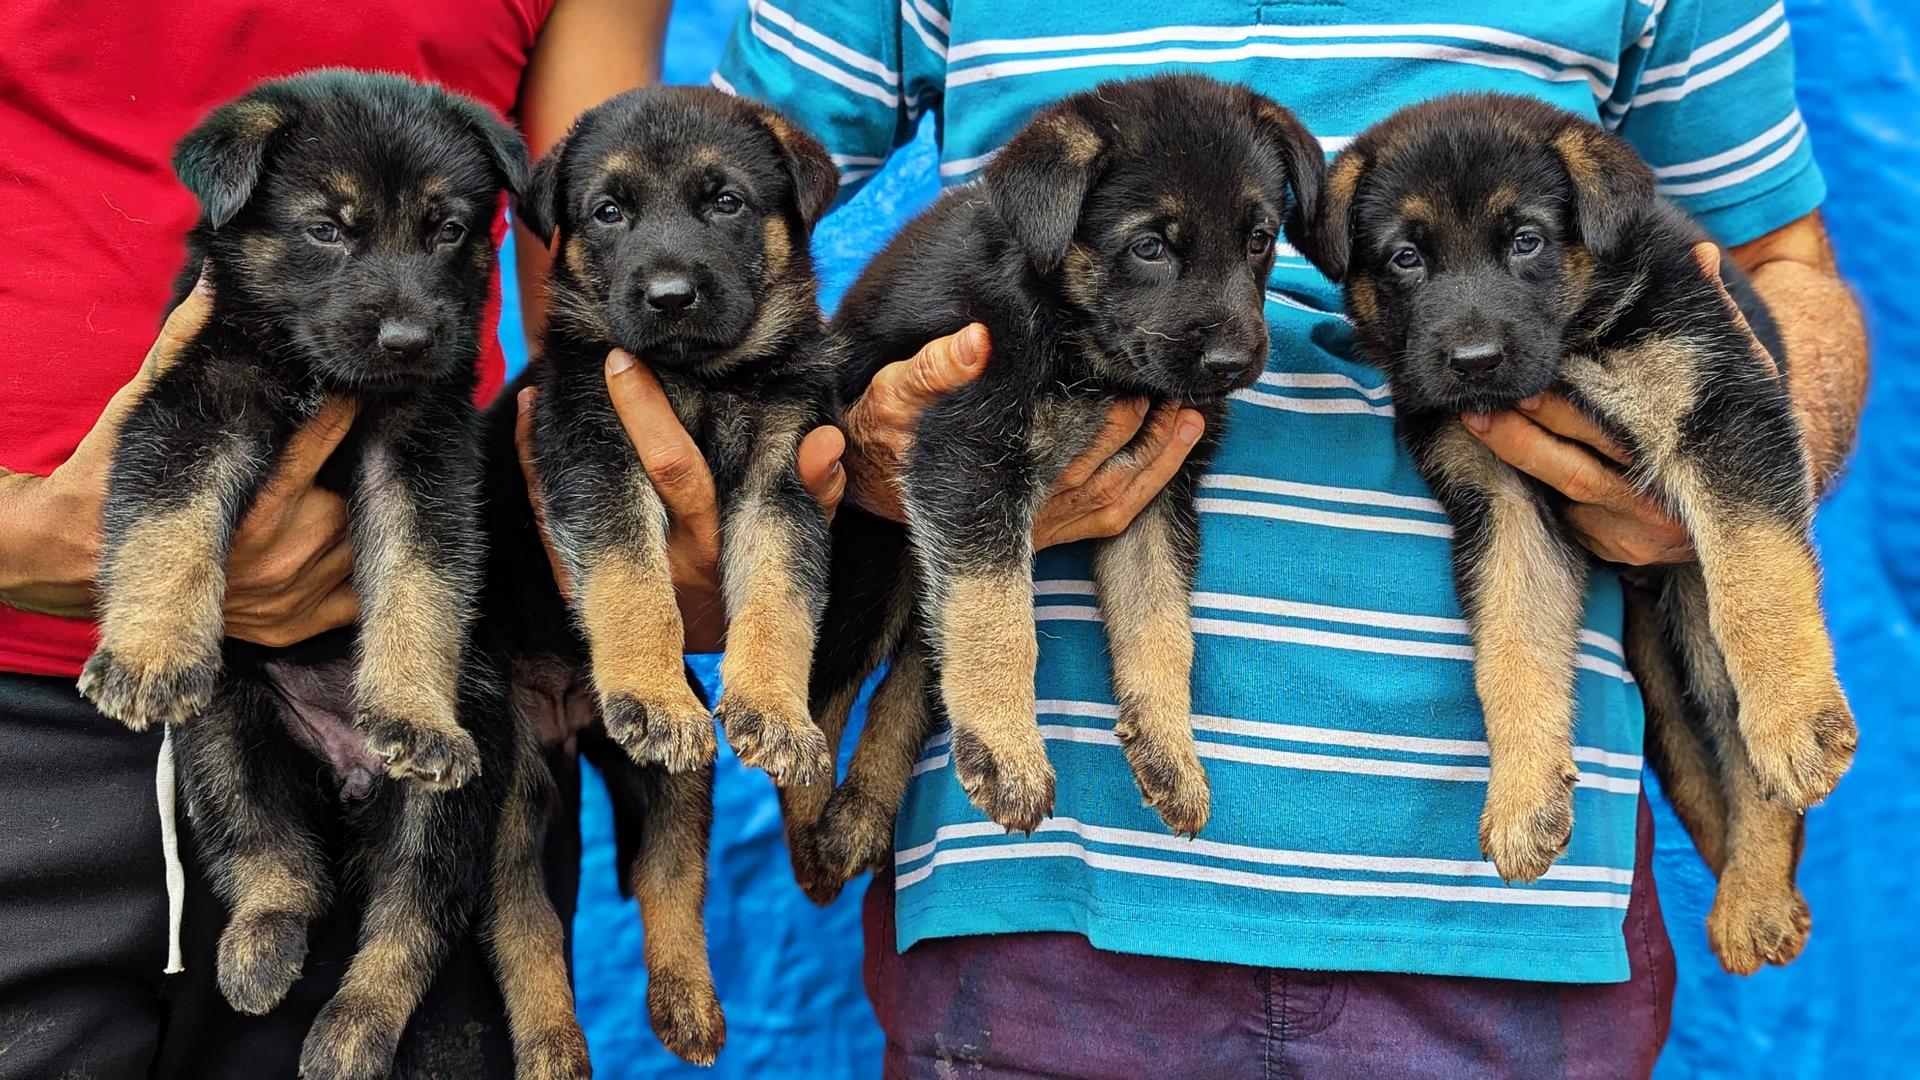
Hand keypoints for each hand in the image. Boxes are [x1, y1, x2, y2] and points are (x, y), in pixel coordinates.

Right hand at [0, 277, 360, 644]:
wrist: (68, 565)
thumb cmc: (104, 479)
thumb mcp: (138, 410)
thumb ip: (179, 348)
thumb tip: (212, 287)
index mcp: (247, 508)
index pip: (321, 446)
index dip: (346, 412)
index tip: (362, 386)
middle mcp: (274, 557)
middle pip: (352, 498)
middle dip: (357, 465)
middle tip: (370, 434)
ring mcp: (286, 597)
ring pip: (358, 546)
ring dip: (361, 515)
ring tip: (359, 481)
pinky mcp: (289, 626)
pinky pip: (352, 598)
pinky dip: (355, 568)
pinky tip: (349, 536)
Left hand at [515, 349, 846, 653]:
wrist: (707, 666)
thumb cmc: (754, 589)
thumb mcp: (794, 545)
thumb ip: (815, 494)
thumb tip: (828, 440)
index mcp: (710, 540)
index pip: (676, 471)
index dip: (648, 416)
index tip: (626, 360)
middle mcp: (660, 554)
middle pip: (623, 479)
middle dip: (605, 417)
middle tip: (594, 353)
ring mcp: (616, 570)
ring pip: (577, 498)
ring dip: (557, 438)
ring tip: (545, 376)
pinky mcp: (577, 581)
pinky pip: (546, 522)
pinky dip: (533, 469)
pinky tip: (530, 416)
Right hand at [841, 323, 1203, 547]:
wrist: (879, 489)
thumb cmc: (892, 433)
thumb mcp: (895, 394)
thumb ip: (933, 368)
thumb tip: (976, 339)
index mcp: (1008, 455)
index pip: (1075, 416)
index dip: (1109, 382)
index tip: (1130, 348)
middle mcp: (1038, 492)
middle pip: (1113, 441)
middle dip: (1145, 403)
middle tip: (1169, 366)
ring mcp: (1053, 518)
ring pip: (1129, 479)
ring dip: (1163, 438)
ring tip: (1188, 401)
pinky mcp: (1058, 532)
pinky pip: (1123, 510)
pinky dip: (1157, 474)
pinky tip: (1180, 434)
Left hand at [1461, 242, 1785, 567]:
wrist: (1768, 514)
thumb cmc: (1739, 428)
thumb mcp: (1746, 377)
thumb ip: (1719, 320)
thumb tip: (1704, 254)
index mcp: (1687, 454)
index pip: (1610, 426)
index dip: (1562, 403)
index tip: (1526, 376)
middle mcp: (1660, 504)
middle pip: (1573, 467)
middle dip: (1524, 429)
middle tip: (1482, 399)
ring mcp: (1638, 537)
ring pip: (1564, 497)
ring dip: (1517, 458)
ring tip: (1475, 421)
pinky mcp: (1622, 556)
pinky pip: (1572, 525)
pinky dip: (1544, 494)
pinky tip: (1509, 464)